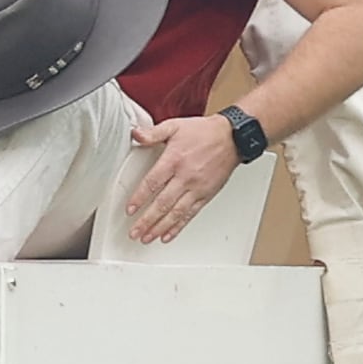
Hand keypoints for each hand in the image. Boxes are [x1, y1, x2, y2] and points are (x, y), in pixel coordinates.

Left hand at [122, 116, 240, 243]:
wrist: (232, 138)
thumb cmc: (204, 132)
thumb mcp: (175, 126)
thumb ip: (153, 133)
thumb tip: (136, 135)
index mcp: (174, 160)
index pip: (153, 183)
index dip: (139, 198)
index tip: (130, 209)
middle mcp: (186, 177)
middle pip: (163, 203)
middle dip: (146, 220)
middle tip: (134, 231)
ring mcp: (197, 188)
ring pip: (176, 213)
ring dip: (160, 228)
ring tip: (147, 238)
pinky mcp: (206, 195)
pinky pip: (190, 214)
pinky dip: (178, 227)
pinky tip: (167, 235)